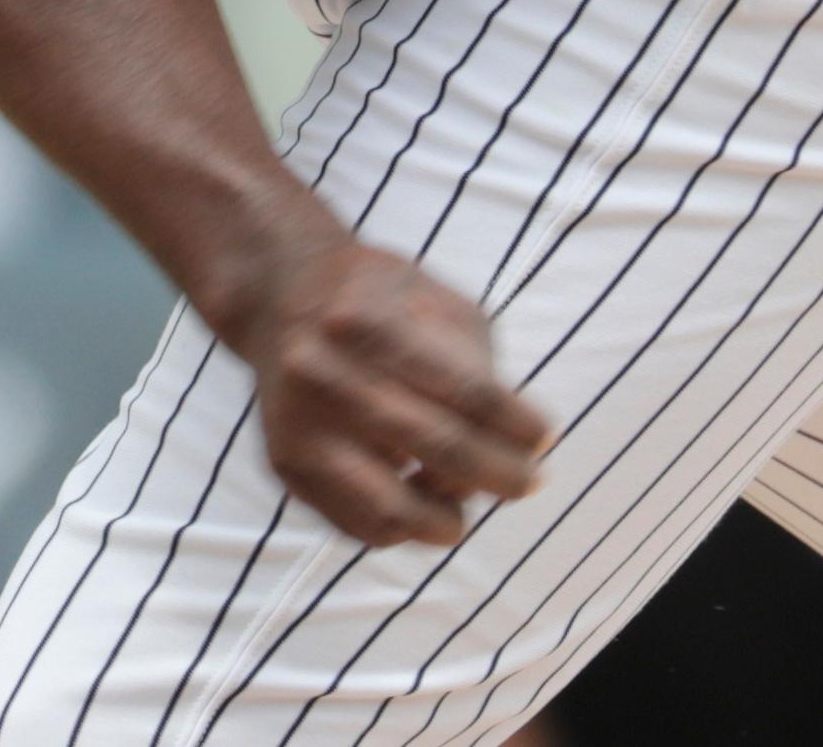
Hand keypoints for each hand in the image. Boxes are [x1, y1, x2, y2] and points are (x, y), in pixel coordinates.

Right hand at [222, 232, 553, 547]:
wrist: (277, 296)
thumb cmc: (378, 299)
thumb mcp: (436, 302)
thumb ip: (475, 365)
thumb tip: (517, 445)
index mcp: (371, 323)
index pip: (465, 391)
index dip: (514, 424)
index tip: (545, 439)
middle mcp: (329, 377)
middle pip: (438, 447)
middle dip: (499, 474)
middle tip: (529, 483)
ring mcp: (302, 429)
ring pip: (392, 509)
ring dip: (448, 519)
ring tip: (465, 503)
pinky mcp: (285, 467)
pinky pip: (358, 525)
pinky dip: (402, 526)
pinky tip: (421, 501)